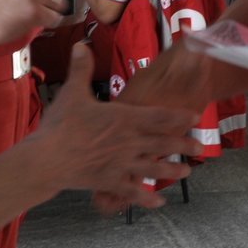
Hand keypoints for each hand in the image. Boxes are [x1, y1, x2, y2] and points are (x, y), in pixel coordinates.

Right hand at [35, 46, 200, 208]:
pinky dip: (146, 198)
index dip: (179, 116)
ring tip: (187, 171)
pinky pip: (133, 192)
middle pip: (163, 143)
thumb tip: (81, 44)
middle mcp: (129, 142)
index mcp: (124, 119)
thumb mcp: (72, 92)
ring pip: (154, 169)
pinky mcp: (111, 182)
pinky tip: (158, 202)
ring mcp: (122, 165)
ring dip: (172, 171)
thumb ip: (81, 69)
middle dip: (184, 144)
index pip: (159, 116)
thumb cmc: (61, 125)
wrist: (47, 159)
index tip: (194, 117)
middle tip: (200, 146)